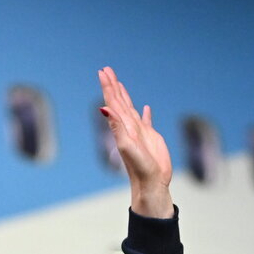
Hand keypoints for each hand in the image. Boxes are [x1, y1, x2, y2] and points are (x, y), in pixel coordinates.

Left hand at [99, 66, 173, 217]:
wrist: (151, 183)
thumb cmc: (140, 168)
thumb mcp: (127, 145)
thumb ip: (116, 126)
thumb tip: (104, 108)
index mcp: (122, 127)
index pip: (113, 103)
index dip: (108, 87)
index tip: (103, 72)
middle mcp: (129, 128)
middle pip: (119, 102)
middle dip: (113, 86)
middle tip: (106, 70)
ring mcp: (139, 132)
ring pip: (130, 109)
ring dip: (125, 96)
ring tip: (120, 83)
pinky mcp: (151, 138)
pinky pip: (146, 121)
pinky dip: (145, 114)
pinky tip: (145, 108)